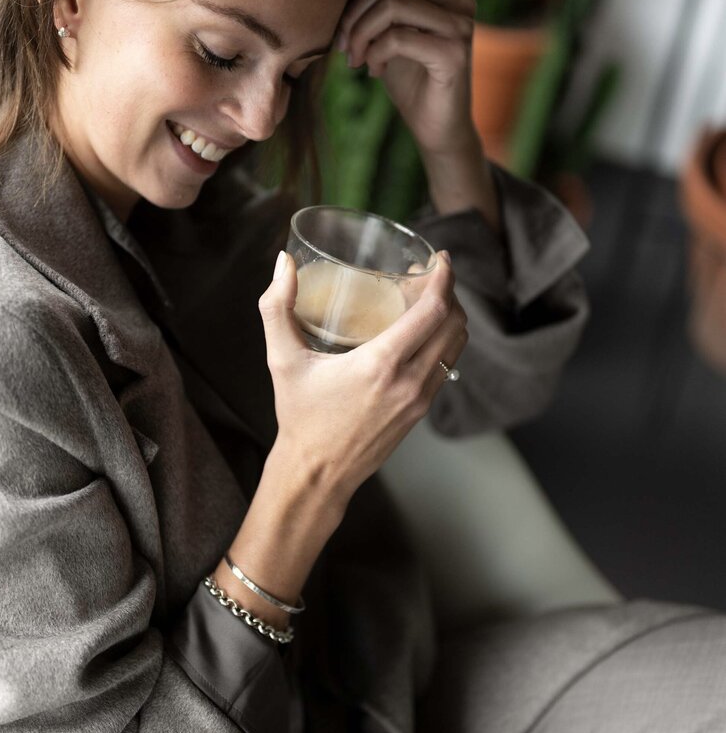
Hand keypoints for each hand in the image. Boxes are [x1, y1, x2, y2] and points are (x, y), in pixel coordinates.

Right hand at [258, 249, 466, 517]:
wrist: (317, 473)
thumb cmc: (300, 417)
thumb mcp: (282, 360)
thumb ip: (277, 307)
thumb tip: (283, 262)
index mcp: (380, 364)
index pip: (433, 312)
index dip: (444, 279)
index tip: (441, 259)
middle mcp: (409, 382)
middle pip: (452, 324)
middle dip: (448, 291)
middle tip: (430, 274)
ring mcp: (420, 399)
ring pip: (455, 345)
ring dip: (450, 316)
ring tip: (428, 299)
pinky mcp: (421, 411)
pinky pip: (446, 366)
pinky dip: (444, 341)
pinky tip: (423, 332)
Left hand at [337, 0, 476, 160]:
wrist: (435, 126)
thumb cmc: (409, 76)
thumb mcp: (388, 29)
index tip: (344, 0)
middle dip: (354, 11)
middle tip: (343, 43)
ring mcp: (461, 23)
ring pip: (392, 5)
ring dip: (360, 34)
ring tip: (355, 58)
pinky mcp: (454, 52)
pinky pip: (397, 38)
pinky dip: (375, 54)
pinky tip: (373, 71)